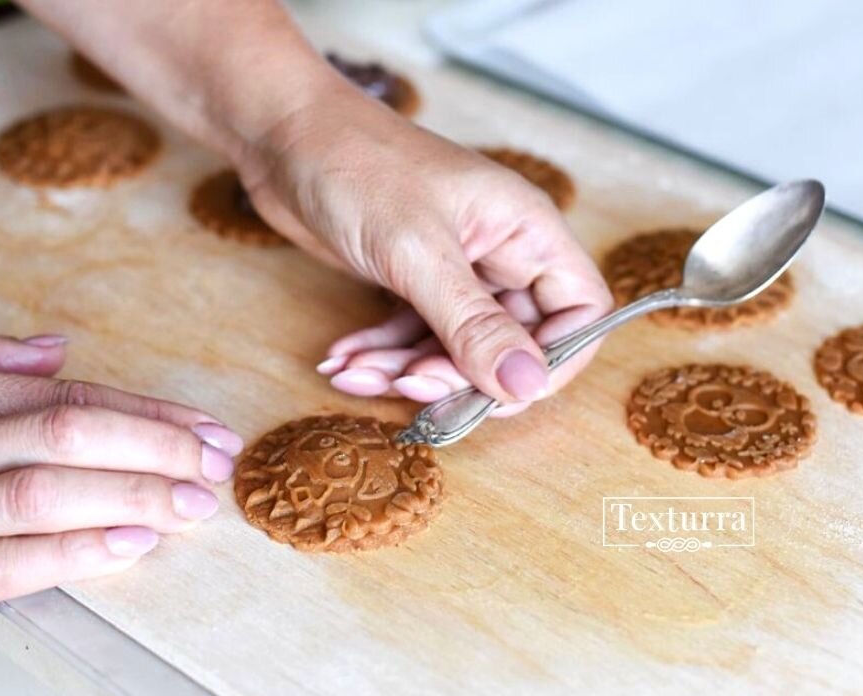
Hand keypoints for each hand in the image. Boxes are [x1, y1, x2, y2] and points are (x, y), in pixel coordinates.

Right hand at [0, 330, 241, 638]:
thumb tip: (57, 348)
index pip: (72, 398)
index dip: (148, 414)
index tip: (203, 427)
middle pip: (74, 434)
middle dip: (159, 448)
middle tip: (217, 465)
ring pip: (50, 490)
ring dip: (135, 495)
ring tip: (195, 504)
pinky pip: (6, 560)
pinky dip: (73, 550)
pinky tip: (127, 545)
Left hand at [238, 91, 612, 415]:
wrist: (282, 135)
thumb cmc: (357, 167)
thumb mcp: (418, 252)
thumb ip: (473, 325)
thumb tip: (527, 387)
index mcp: (525, 231)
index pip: (580, 311)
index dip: (553, 361)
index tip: (501, 394)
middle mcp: (500, 252)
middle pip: (511, 342)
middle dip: (459, 375)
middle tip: (409, 387)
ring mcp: (454, 268)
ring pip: (454, 347)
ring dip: (406, 370)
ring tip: (354, 372)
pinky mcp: (411, 280)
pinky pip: (412, 335)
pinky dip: (380, 354)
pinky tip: (343, 360)